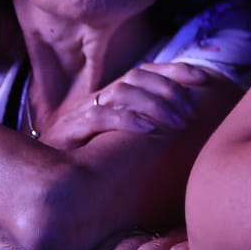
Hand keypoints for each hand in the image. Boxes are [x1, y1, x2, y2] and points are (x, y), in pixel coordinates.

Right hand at [49, 62, 219, 146]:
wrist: (44, 179)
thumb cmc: (93, 159)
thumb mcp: (126, 141)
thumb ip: (152, 127)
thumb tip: (192, 124)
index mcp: (114, 95)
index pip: (148, 70)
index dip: (176, 70)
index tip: (206, 79)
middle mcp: (99, 97)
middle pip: (138, 78)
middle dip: (170, 92)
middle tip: (193, 114)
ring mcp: (82, 112)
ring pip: (122, 92)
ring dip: (155, 105)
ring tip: (178, 123)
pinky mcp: (69, 130)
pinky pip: (99, 116)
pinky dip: (127, 120)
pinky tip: (149, 130)